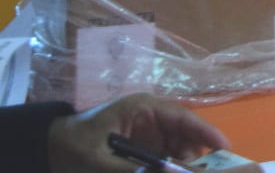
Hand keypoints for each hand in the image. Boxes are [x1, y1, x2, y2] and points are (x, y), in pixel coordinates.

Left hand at [46, 93, 228, 171]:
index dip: (205, 131)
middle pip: (185, 133)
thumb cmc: (74, 145)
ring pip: (179, 146)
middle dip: (197, 153)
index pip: (182, 117)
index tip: (224, 146)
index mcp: (143, 108)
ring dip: (184, 162)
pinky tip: (174, 171)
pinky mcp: (144, 146)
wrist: (50, 147)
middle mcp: (152, 117)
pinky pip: (166, 156)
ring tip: (189, 172)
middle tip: (208, 171)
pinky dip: (172, 166)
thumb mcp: (99, 160)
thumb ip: (130, 169)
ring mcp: (149, 132)